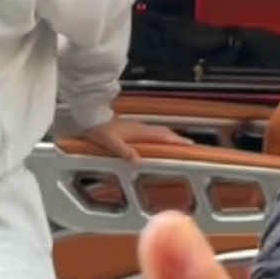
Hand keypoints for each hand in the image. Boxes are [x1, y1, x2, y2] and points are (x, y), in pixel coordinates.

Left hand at [74, 116, 194, 162]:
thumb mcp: (110, 143)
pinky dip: (159, 136)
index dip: (175, 140)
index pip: (161, 135)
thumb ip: (124, 151)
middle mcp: (139, 128)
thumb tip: (137, 160)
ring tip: (177, 143)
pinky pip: (151, 132)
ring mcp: (136, 127)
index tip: (188, 143)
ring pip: (157, 131)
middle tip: (188, 144)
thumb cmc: (99, 130)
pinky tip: (157, 141)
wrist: (91, 118)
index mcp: (138, 131)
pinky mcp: (132, 128)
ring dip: (169, 136)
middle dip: (176, 138)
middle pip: (163, 132)